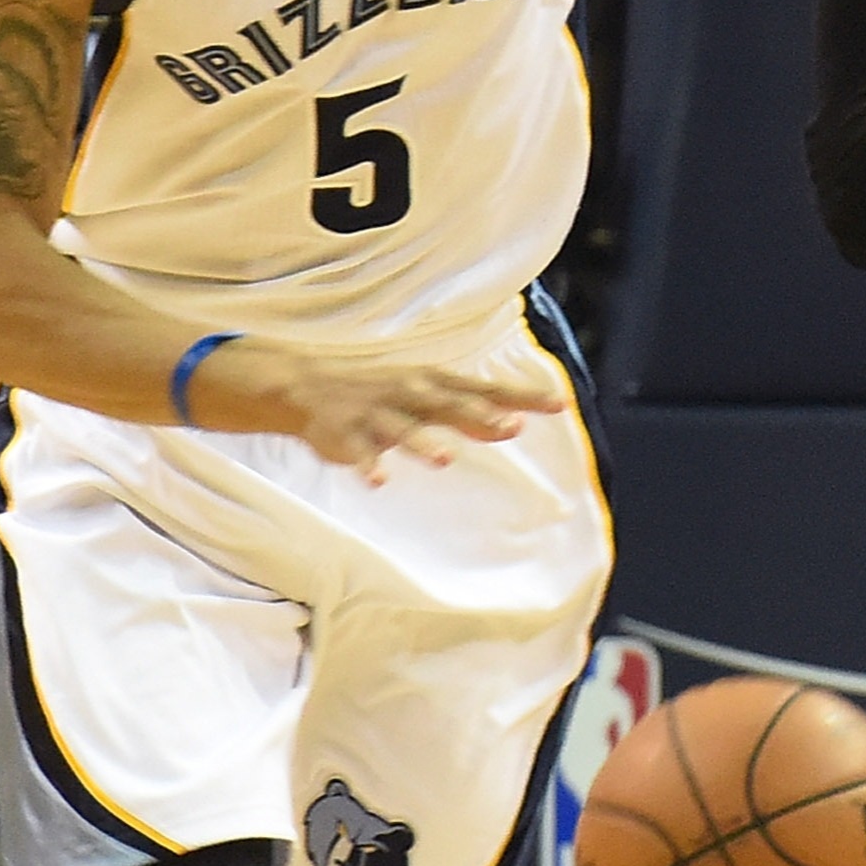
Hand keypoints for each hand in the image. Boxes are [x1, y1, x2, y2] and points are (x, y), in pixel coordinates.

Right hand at [200, 340, 567, 478]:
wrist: (306, 384)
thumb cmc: (382, 392)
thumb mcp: (428, 395)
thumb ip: (470, 410)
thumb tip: (516, 422)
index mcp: (433, 384)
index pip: (485, 389)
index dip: (520, 397)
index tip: (559, 405)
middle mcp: (409, 394)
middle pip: (450, 406)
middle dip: (480, 416)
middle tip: (514, 428)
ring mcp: (375, 413)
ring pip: (403, 428)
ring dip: (422, 443)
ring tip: (446, 459)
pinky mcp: (343, 432)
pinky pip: (356, 451)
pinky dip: (366, 464)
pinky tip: (378, 481)